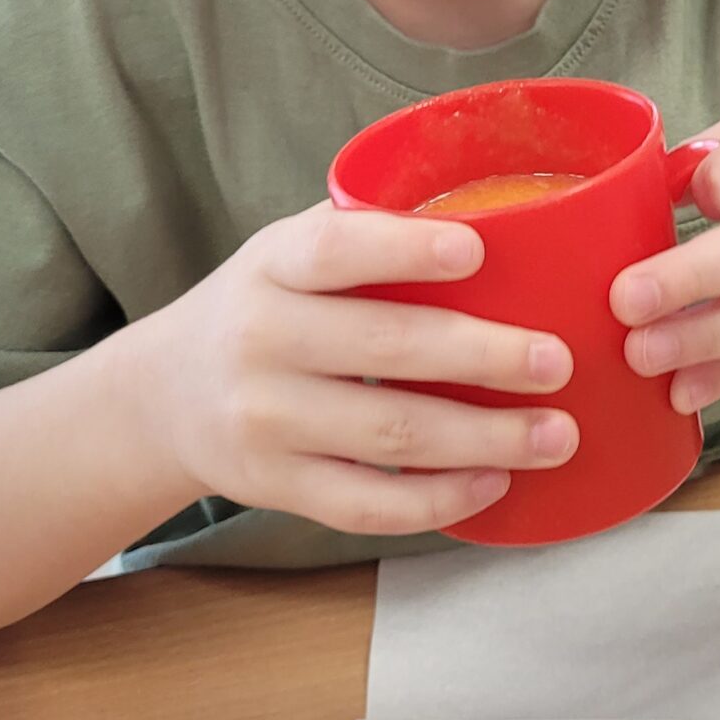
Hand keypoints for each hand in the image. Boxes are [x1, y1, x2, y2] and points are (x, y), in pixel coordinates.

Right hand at [147, 201, 579, 534]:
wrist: (162, 397)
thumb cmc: (264, 307)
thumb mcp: (288, 252)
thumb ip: (367, 235)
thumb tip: (502, 216)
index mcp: (272, 267)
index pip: (335, 250)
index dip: (405, 249)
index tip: (477, 249)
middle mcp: (261, 340)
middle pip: (385, 349)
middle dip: (484, 357)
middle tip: (556, 361)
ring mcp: (266, 420)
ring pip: (391, 435)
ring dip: (486, 438)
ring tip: (557, 434)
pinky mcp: (276, 486)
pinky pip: (368, 503)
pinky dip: (439, 499)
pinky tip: (495, 484)